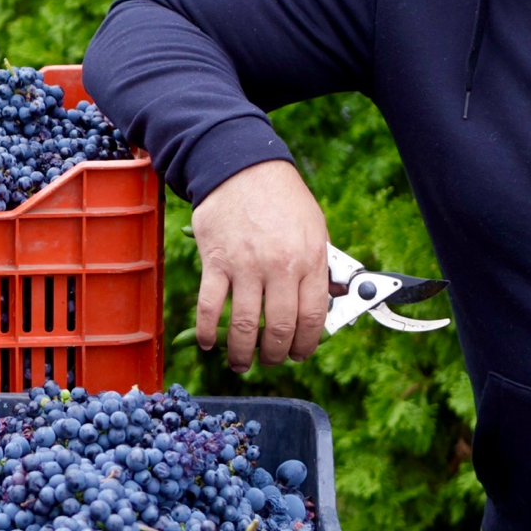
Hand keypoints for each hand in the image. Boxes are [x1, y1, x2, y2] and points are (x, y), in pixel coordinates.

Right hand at [192, 160, 328, 371]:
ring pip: (243, 326)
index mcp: (310, 258)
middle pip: (278, 328)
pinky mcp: (216, 262)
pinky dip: (207, 332)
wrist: (241, 167)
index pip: (312, 317)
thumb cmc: (282, 197)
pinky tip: (209, 343)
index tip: (299, 354)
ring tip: (240, 363)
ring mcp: (245, 265)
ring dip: (241, 354)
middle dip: (275, 355)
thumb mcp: (315, 227)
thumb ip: (319, 267)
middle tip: (270, 361)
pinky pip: (209, 307)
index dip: (306, 344)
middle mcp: (280, 266)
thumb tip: (322, 305)